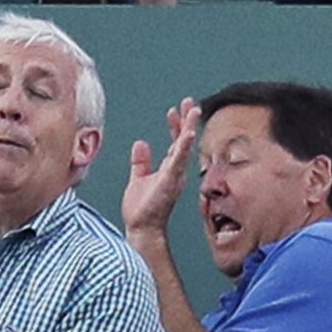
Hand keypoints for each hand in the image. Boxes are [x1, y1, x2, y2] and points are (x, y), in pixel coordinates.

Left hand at [122, 98, 199, 239]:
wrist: (141, 229)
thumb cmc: (141, 210)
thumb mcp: (138, 179)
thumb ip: (141, 162)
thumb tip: (141, 143)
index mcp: (168, 169)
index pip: (175, 143)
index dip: (175, 126)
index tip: (174, 110)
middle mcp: (175, 171)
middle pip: (184, 141)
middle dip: (187, 121)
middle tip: (190, 102)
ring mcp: (174, 176)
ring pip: (184, 148)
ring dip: (189, 128)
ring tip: (193, 111)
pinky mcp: (170, 182)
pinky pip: (178, 162)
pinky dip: (184, 147)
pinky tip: (188, 134)